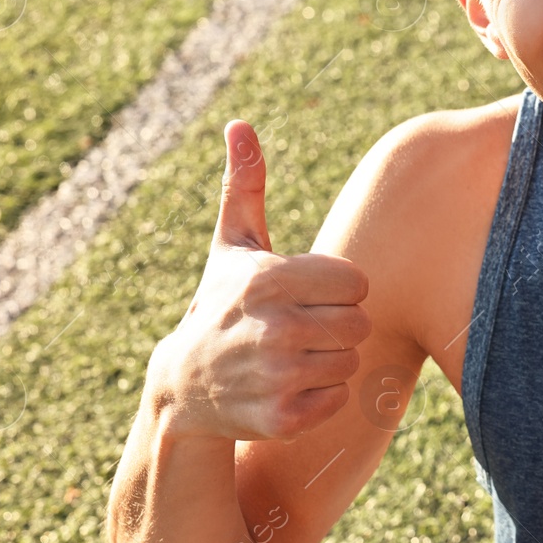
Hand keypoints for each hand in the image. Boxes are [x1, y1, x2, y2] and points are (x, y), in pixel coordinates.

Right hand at [151, 120, 370, 441]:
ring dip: (328, 361)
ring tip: (289, 357)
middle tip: (298, 329)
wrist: (182, 387)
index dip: (337, 290)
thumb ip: (246, 184)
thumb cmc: (221, 304)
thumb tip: (240, 124)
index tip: (305, 295)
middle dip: (335, 326)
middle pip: (360, 324)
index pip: (358, 283)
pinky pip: (337, 400)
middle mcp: (274, 326)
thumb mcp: (232, 245)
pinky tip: (285, 387)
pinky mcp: (282, 418)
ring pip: (351, 362)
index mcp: (271, 278)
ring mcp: (277, 375)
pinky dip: (319, 398)